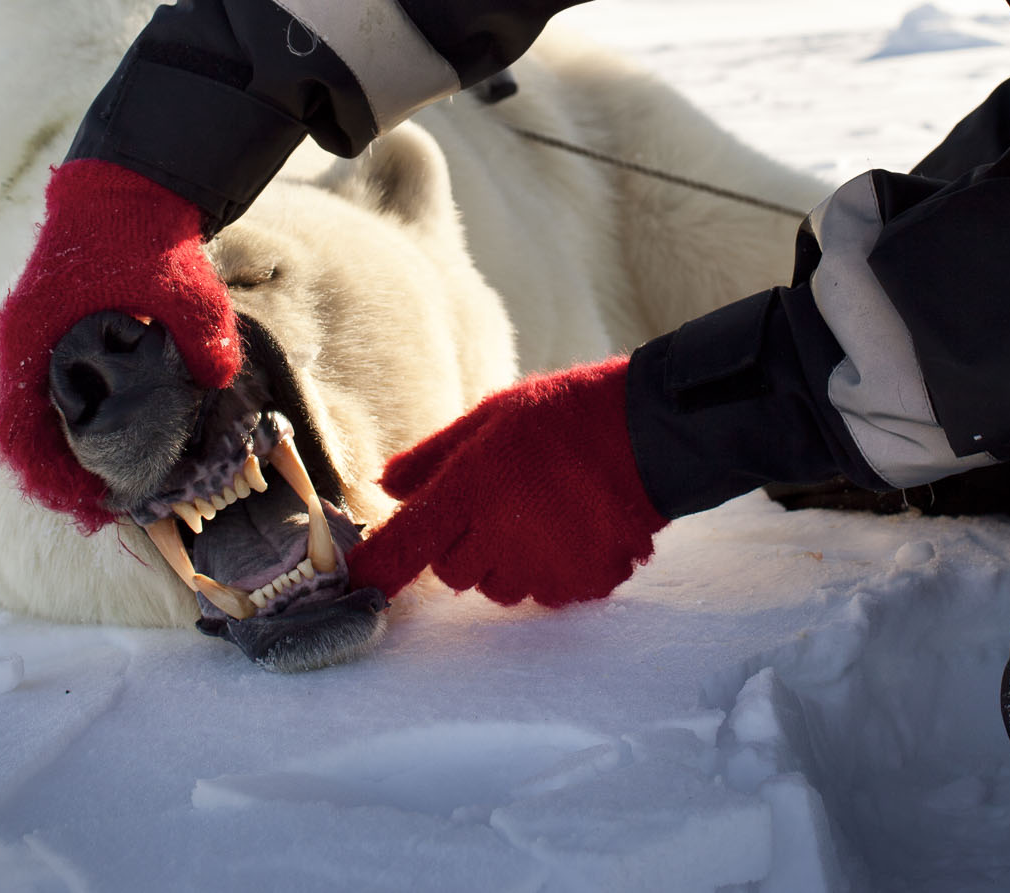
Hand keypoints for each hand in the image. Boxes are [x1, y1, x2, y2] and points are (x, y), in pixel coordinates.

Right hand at [0, 158, 239, 529]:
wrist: (127, 182)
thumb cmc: (147, 235)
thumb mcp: (186, 291)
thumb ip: (203, 340)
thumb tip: (217, 385)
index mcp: (36, 335)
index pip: (18, 430)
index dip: (46, 475)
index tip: (81, 504)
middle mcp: (22, 341)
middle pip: (20, 430)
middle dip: (52, 473)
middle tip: (94, 507)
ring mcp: (32, 333)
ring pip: (31, 411)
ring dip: (55, 449)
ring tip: (96, 484)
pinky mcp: (49, 326)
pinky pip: (44, 387)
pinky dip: (62, 418)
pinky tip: (98, 438)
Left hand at [347, 355, 668, 605]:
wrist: (650, 432)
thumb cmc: (564, 414)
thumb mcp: (489, 416)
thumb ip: (433, 457)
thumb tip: (386, 487)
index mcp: (471, 489)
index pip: (407, 545)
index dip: (379, 569)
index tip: (359, 584)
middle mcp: (502, 537)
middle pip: (453, 572)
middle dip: (459, 547)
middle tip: (490, 507)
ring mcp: (544, 566)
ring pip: (499, 588)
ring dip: (504, 563)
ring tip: (535, 517)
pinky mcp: (583, 584)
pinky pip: (547, 594)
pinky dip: (549, 572)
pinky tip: (568, 533)